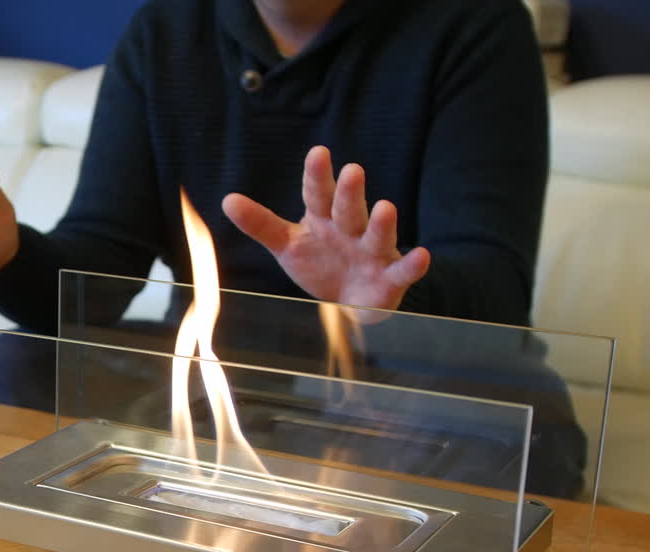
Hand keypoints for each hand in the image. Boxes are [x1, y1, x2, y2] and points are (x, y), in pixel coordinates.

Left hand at [222, 146, 429, 310]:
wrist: (349, 299)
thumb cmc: (320, 262)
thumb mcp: (287, 244)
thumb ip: (261, 224)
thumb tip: (227, 200)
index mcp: (324, 219)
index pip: (318, 194)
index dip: (318, 176)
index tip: (318, 153)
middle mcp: (351, 229)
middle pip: (349, 209)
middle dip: (351, 193)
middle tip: (353, 171)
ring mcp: (373, 252)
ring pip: (378, 235)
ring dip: (383, 224)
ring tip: (387, 208)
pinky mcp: (390, 278)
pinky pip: (403, 270)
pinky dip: (413, 265)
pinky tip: (422, 255)